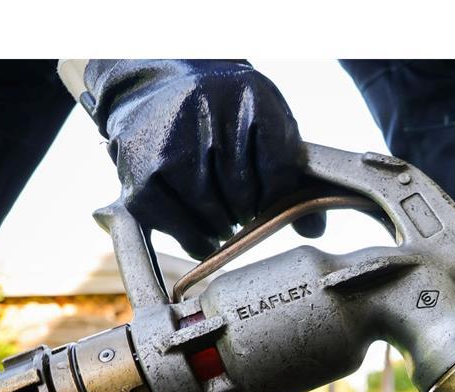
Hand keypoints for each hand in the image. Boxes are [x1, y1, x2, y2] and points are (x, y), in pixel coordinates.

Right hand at [82, 59, 320, 258]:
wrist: (156, 89)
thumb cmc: (224, 114)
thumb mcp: (265, 122)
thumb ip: (292, 169)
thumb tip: (314, 230)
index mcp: (248, 94)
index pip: (279, 164)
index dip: (281, 196)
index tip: (273, 203)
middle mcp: (203, 111)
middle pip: (244, 192)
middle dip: (251, 211)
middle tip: (246, 211)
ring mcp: (167, 144)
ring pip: (212, 213)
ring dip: (225, 227)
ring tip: (226, 219)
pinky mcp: (140, 176)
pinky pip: (177, 226)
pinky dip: (196, 239)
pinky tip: (205, 235)